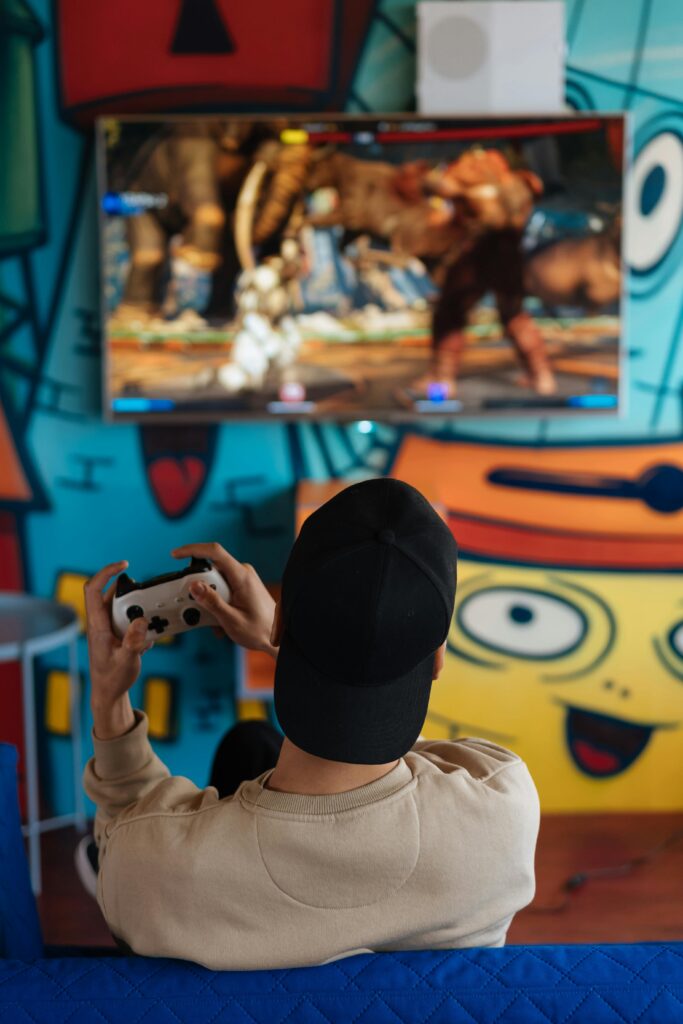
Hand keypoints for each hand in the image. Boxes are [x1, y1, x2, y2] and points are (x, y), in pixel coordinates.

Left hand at [84, 561, 152, 738]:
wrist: (107, 693)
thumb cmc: (113, 679)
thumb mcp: (127, 661)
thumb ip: (134, 641)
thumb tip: (141, 620)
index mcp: (97, 626)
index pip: (94, 590)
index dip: (106, 573)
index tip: (124, 565)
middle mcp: (100, 623)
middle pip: (110, 594)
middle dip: (130, 592)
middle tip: (146, 597)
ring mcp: (107, 628)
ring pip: (121, 606)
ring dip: (137, 609)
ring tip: (150, 620)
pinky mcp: (115, 634)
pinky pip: (128, 619)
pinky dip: (140, 623)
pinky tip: (147, 639)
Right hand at [171, 544, 277, 657]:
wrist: (278, 638)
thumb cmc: (260, 631)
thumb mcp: (231, 620)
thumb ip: (212, 602)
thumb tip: (194, 586)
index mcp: (242, 576)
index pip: (214, 552)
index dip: (192, 549)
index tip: (175, 555)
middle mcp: (243, 573)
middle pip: (210, 572)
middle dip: (201, 592)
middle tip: (200, 612)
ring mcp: (242, 579)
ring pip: (214, 583)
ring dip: (210, 603)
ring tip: (217, 622)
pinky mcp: (241, 586)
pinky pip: (221, 590)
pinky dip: (217, 605)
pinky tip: (222, 622)